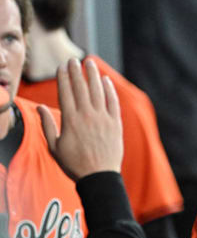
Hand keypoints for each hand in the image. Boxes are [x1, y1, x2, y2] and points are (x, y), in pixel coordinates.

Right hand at [38, 58, 122, 181]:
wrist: (99, 177)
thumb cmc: (74, 164)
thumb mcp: (54, 147)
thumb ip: (47, 125)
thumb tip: (40, 108)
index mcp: (70, 121)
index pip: (66, 93)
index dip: (64, 78)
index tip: (62, 67)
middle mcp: (87, 116)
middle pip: (81, 88)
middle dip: (76, 72)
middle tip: (73, 60)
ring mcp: (103, 119)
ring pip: (98, 91)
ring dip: (93, 75)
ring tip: (90, 63)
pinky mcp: (116, 124)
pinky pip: (113, 102)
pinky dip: (110, 90)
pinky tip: (106, 80)